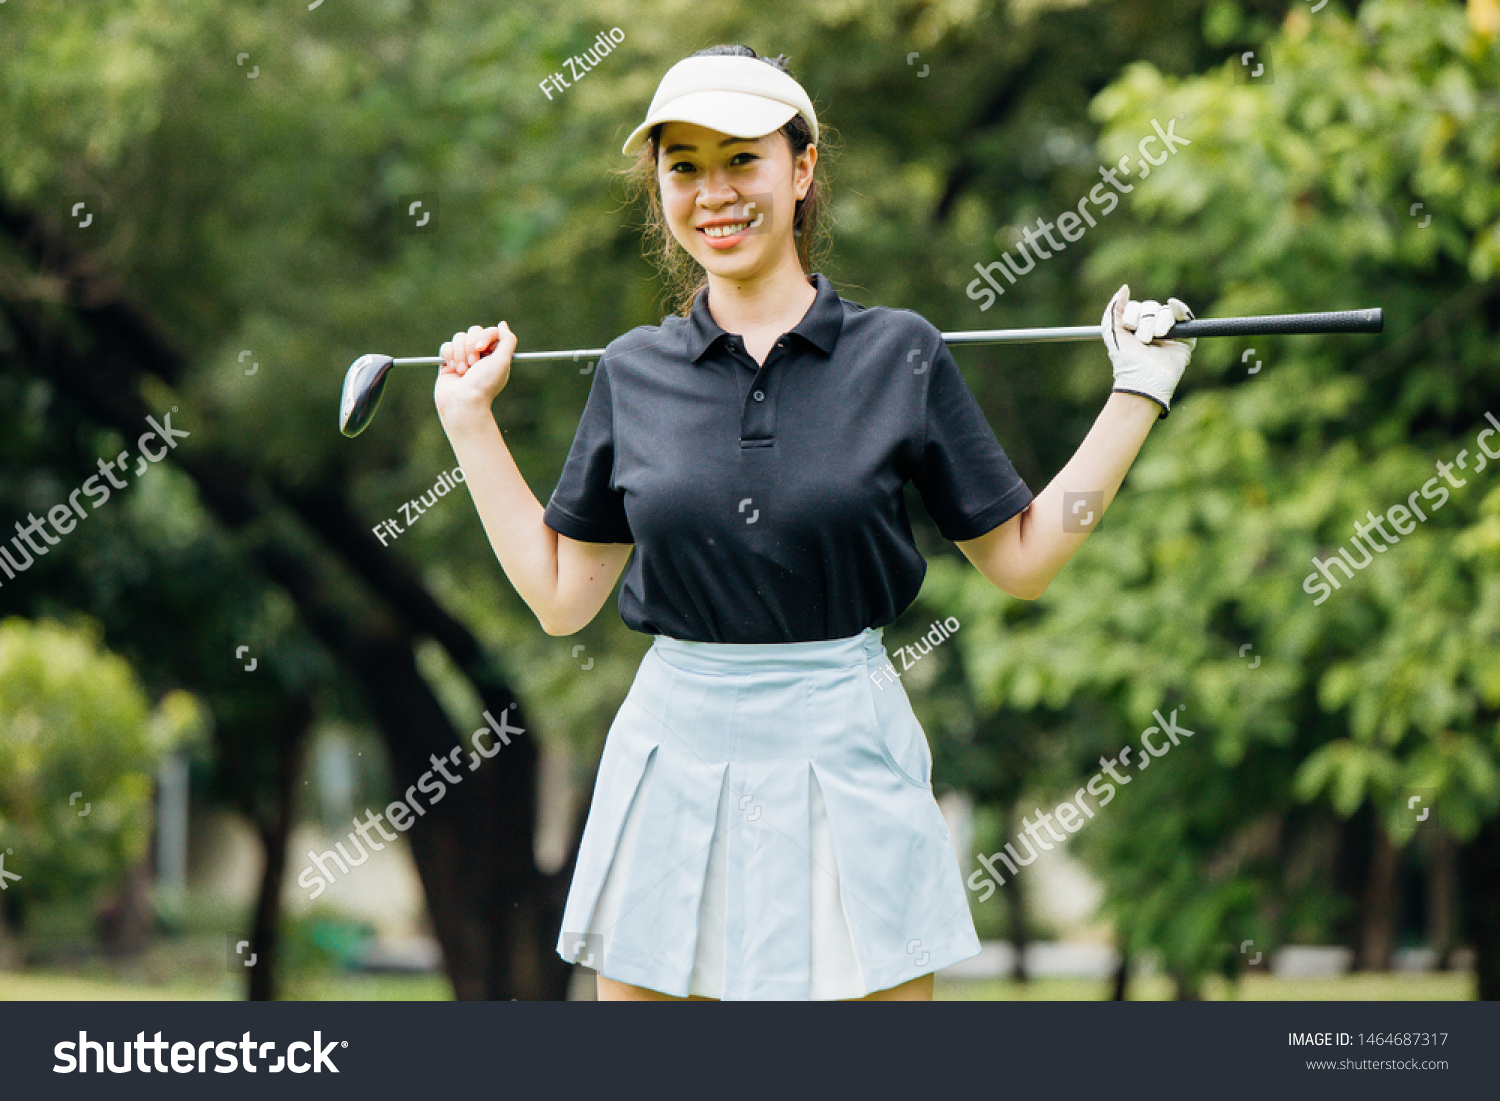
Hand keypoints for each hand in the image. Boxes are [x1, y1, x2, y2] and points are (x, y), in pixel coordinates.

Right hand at [435, 322, 515, 421]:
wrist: (462, 404)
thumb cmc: (484, 384)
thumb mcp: (502, 361)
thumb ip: (507, 340)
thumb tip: (502, 324)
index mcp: (495, 355)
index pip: (490, 332)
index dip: (485, 336)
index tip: (482, 348)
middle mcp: (480, 356)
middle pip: (474, 331)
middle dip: (471, 346)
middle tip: (473, 364)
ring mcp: (463, 359)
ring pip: (459, 338)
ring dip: (460, 353)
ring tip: (462, 371)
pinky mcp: (448, 363)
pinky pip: (446, 346)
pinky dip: (449, 356)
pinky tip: (452, 369)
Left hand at [1101, 284, 1194, 418]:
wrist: (1144, 379)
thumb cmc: (1126, 361)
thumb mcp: (1111, 333)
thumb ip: (1114, 309)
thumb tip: (1125, 287)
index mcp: (1135, 328)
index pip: (1136, 307)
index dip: (1132, 314)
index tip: (1129, 328)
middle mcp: (1151, 328)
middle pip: (1151, 307)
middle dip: (1145, 322)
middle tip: (1142, 340)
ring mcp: (1169, 333)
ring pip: (1165, 312)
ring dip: (1158, 323)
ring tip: (1155, 340)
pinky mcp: (1185, 338)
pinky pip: (1185, 315)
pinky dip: (1179, 308)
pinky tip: (1173, 306)